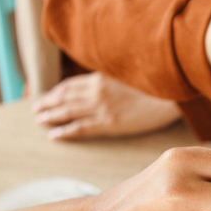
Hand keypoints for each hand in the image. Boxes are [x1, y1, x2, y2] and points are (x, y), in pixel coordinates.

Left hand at [33, 73, 180, 139]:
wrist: (172, 96)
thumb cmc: (157, 86)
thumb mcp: (130, 75)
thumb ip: (114, 78)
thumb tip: (105, 84)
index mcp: (102, 77)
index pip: (71, 84)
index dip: (56, 91)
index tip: (47, 96)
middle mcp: (96, 91)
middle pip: (65, 97)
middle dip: (48, 103)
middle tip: (37, 110)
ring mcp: (102, 107)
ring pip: (67, 112)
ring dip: (51, 116)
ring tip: (40, 121)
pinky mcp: (109, 123)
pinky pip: (80, 128)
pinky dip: (65, 131)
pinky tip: (54, 135)